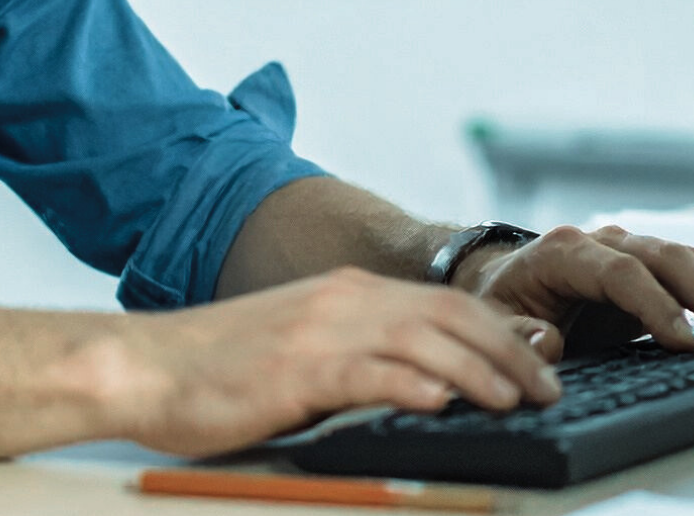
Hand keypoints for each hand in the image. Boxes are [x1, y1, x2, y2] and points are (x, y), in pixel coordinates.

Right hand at [110, 267, 564, 457]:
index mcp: (342, 293)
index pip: (439, 302)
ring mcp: (318, 332)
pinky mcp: (295, 370)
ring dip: (478, 369)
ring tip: (517, 398)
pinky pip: (367, 371)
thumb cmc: (217, 369)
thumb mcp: (299, 348)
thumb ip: (356, 355)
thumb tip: (421, 383)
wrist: (145, 366)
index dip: (496, 330)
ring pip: (420, 339)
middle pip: (445, 315)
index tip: (536, 360)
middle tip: (548, 386)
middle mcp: (338, 301)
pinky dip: (411, 382)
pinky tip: (442, 400)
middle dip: (506, 349)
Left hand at [457, 224, 693, 351]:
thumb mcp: (493, 321)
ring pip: (688, 257)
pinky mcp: (651, 267)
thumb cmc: (502, 305)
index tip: (684, 343)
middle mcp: (601, 240)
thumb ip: (516, 334)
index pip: (618, 272)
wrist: (506, 285)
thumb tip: (547, 342)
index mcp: (562, 251)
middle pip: (664, 256)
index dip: (654, 305)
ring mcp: (629, 248)